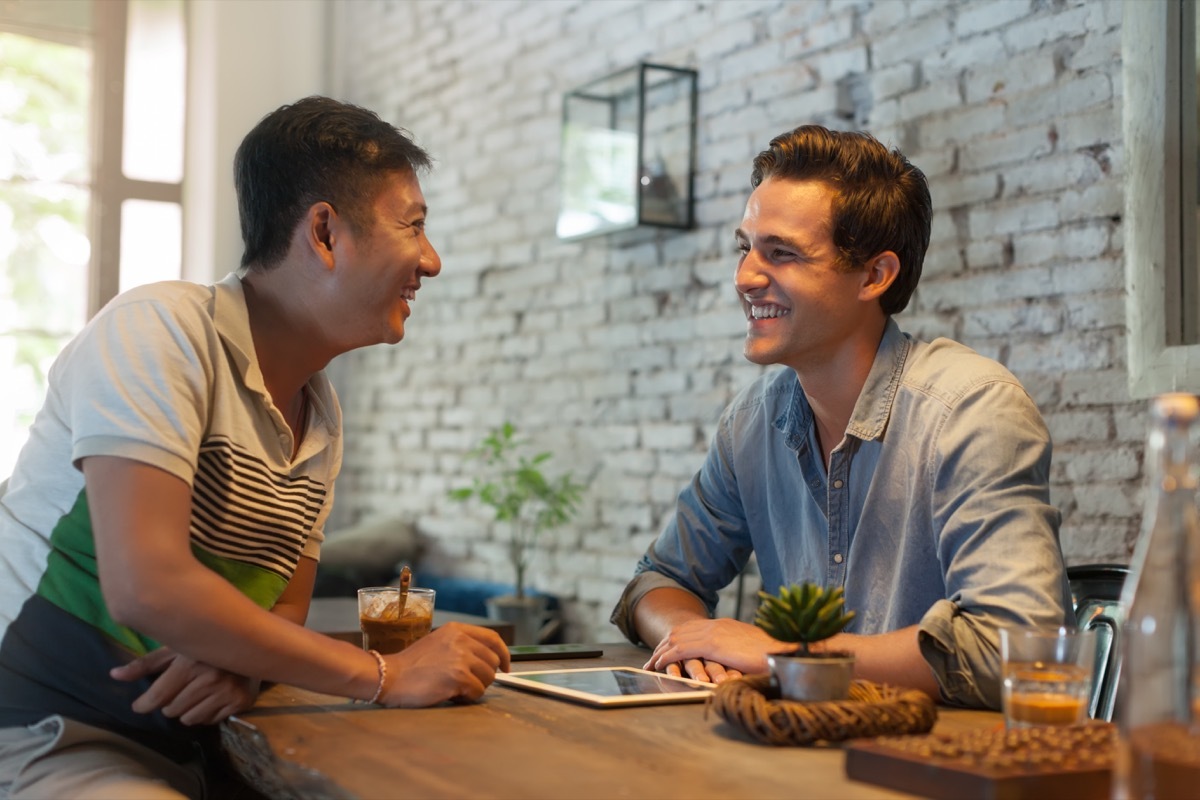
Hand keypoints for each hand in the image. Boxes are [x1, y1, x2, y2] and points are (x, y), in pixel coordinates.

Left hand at [110, 647, 259, 725]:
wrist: (252, 645)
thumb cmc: (205, 647)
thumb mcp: (176, 649)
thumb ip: (145, 664)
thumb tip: (113, 675)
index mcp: (191, 662)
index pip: (158, 696)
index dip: (143, 704)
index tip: (140, 705)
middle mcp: (210, 678)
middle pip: (171, 710)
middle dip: (169, 704)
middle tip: (179, 690)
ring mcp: (227, 691)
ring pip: (189, 719)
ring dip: (187, 711)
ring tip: (195, 694)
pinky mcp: (241, 701)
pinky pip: (210, 721)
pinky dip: (206, 713)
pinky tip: (211, 697)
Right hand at [379, 622, 510, 706]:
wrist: (390, 677)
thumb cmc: (412, 665)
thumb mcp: (438, 643)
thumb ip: (462, 646)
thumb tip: (488, 660)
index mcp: (457, 630)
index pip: (493, 638)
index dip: (503, 654)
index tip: (505, 666)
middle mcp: (461, 640)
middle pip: (493, 661)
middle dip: (485, 676)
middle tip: (469, 684)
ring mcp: (461, 658)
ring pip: (488, 677)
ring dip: (476, 687)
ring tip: (456, 689)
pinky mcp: (458, 677)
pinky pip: (477, 691)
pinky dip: (468, 697)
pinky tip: (452, 695)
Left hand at [643, 618, 780, 682]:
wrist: (783, 650)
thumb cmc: (772, 654)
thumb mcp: (749, 651)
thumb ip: (737, 652)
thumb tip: (732, 661)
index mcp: (725, 626)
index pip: (693, 629)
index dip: (678, 640)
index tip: (667, 649)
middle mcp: (717, 625)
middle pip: (681, 632)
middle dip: (664, 645)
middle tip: (652, 658)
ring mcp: (714, 633)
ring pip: (677, 640)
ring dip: (661, 651)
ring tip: (650, 663)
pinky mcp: (713, 644)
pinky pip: (682, 650)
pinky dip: (667, 656)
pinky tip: (659, 664)